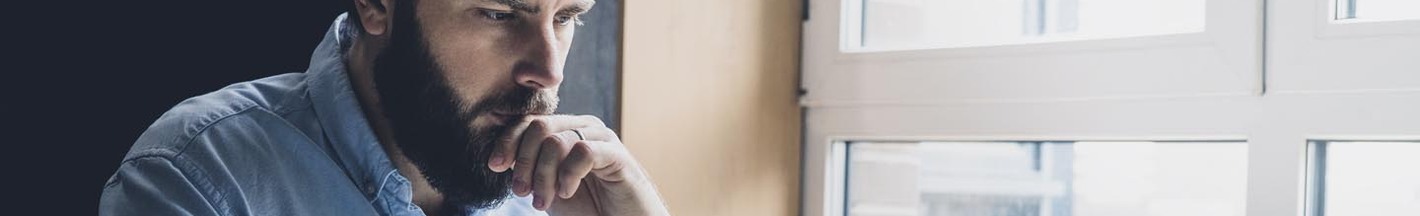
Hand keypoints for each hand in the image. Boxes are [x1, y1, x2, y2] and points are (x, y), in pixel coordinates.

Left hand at [486, 115, 668, 214]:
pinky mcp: (618, 154)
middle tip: (520, 192)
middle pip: (540, 127)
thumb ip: (531, 169)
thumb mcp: (549, 188)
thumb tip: (501, 155)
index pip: (530, 122)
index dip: (508, 141)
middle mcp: (584, 128)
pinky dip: (568, 175)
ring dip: (542, 175)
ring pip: (557, 141)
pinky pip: (583, 151)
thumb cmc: (590, 209)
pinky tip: (567, 192)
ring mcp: (602, 139)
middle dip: (523, 161)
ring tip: (542, 202)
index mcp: (567, 132)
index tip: (494, 166)